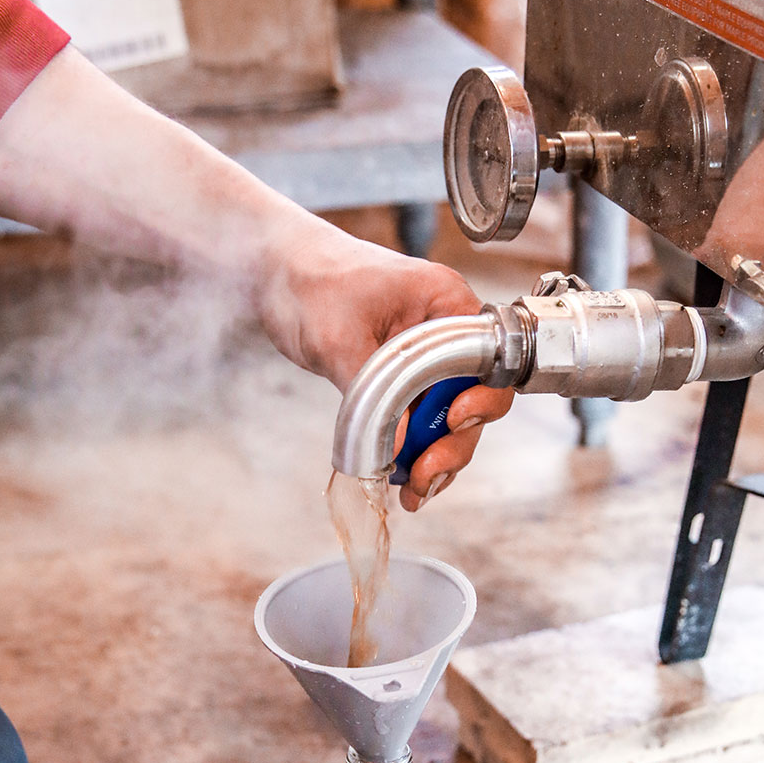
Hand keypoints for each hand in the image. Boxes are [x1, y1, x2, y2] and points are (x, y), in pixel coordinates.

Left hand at [255, 209, 512, 509]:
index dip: (479, 399)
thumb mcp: (339, 337)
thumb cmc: (312, 279)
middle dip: (454, 443)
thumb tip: (399, 447)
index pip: (488, 359)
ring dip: (435, 457)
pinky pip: (419, 420)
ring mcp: (424, 358)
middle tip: (424, 474)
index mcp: (446, 303)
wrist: (275, 273)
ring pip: (448, 418)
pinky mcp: (401, 380)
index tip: (453, 421)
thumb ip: (371, 392)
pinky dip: (413, 451)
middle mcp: (444, 331)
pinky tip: (401, 476)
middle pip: (473, 399)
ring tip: (413, 489)